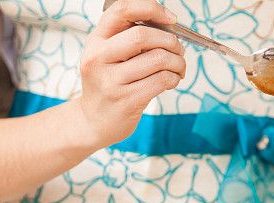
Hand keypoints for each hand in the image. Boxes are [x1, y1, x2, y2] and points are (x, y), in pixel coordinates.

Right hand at [78, 0, 186, 147]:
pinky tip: (171, 81)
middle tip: (179, 50)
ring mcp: (111, 81)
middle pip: (143, 35)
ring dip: (177, 62)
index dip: (151, 8)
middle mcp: (99, 58)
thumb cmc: (109, 84)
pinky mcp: (126, 101)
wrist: (93, 121)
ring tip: (178, 68)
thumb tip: (169, 28)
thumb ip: (129, 39)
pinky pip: (161, 81)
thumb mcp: (107, 56)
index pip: (122, 10)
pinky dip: (174, 78)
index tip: (171, 18)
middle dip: (170, 41)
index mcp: (96, 40)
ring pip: (158, 59)